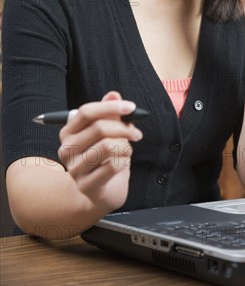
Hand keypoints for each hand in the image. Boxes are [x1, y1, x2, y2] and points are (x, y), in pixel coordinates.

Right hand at [58, 91, 142, 212]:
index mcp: (68, 132)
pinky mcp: (86, 186)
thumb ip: (109, 112)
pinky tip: (123, 163)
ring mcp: (74, 169)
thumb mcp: (108, 132)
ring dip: (125, 146)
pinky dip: (124, 161)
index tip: (132, 107)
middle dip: (124, 128)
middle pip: (99, 128)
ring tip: (127, 150)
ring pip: (107, 146)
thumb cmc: (105, 157)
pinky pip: (112, 166)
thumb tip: (113, 94)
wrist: (102, 191)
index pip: (86, 112)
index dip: (110, 107)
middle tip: (136, 134)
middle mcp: (66, 149)